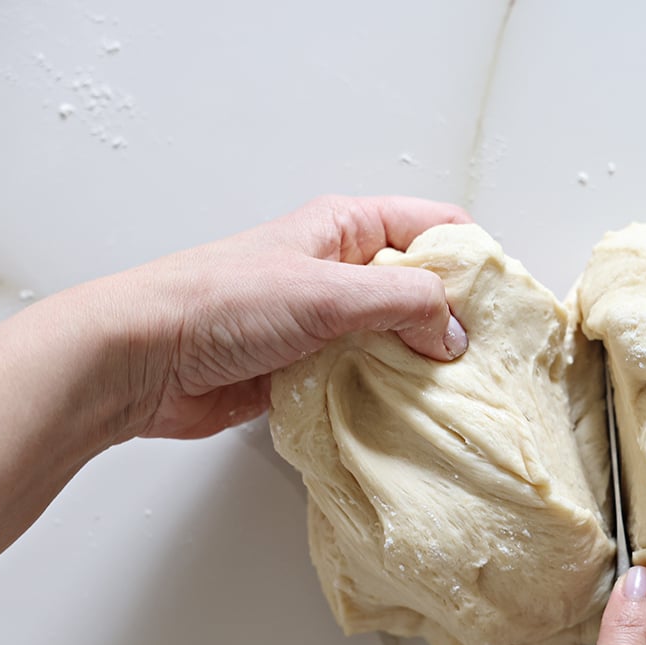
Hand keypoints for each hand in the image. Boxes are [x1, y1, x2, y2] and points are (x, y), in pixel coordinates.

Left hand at [107, 194, 471, 439]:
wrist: (143, 362)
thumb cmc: (219, 304)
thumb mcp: (327, 291)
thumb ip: (404, 304)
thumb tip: (455, 333)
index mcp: (348, 229)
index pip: (436, 228)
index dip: (474, 261)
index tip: (503, 305)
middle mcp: (343, 271)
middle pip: (424, 290)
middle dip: (455, 322)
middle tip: (486, 360)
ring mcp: (328, 323)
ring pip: (399, 340)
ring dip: (423, 366)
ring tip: (455, 394)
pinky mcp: (312, 370)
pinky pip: (369, 379)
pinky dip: (391, 395)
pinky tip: (410, 415)